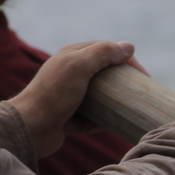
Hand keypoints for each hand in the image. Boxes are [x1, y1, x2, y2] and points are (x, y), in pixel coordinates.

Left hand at [9, 40, 135, 158]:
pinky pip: (92, 117)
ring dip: (113, 103)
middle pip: (105, 73)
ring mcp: (70, 95)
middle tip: (140, 95)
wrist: (30, 128)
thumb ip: (103, 53)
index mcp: (73, 55)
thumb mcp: (79, 66)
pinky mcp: (69, 116)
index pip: (107, 50)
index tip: (145, 78)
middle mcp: (71, 72)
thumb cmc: (54, 94)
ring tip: (128, 110)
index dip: (128, 60)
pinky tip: (109, 125)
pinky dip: (101, 121)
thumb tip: (129, 46)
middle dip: (122, 83)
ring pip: (100, 96)